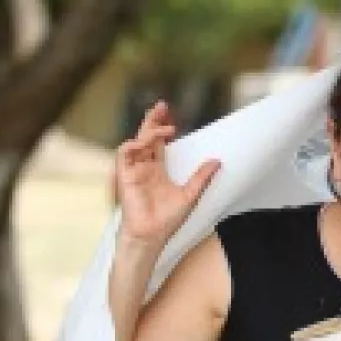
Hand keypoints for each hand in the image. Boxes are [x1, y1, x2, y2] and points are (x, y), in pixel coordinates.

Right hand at [115, 100, 220, 247]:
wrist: (152, 235)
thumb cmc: (168, 220)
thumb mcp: (191, 195)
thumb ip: (202, 177)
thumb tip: (217, 162)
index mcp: (158, 170)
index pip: (159, 143)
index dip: (163, 127)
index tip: (172, 116)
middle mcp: (144, 167)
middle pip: (146, 137)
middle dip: (152, 120)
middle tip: (161, 105)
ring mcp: (133, 171)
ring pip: (135, 142)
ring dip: (147, 132)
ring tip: (165, 129)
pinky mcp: (124, 176)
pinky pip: (123, 154)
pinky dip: (132, 145)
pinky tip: (145, 142)